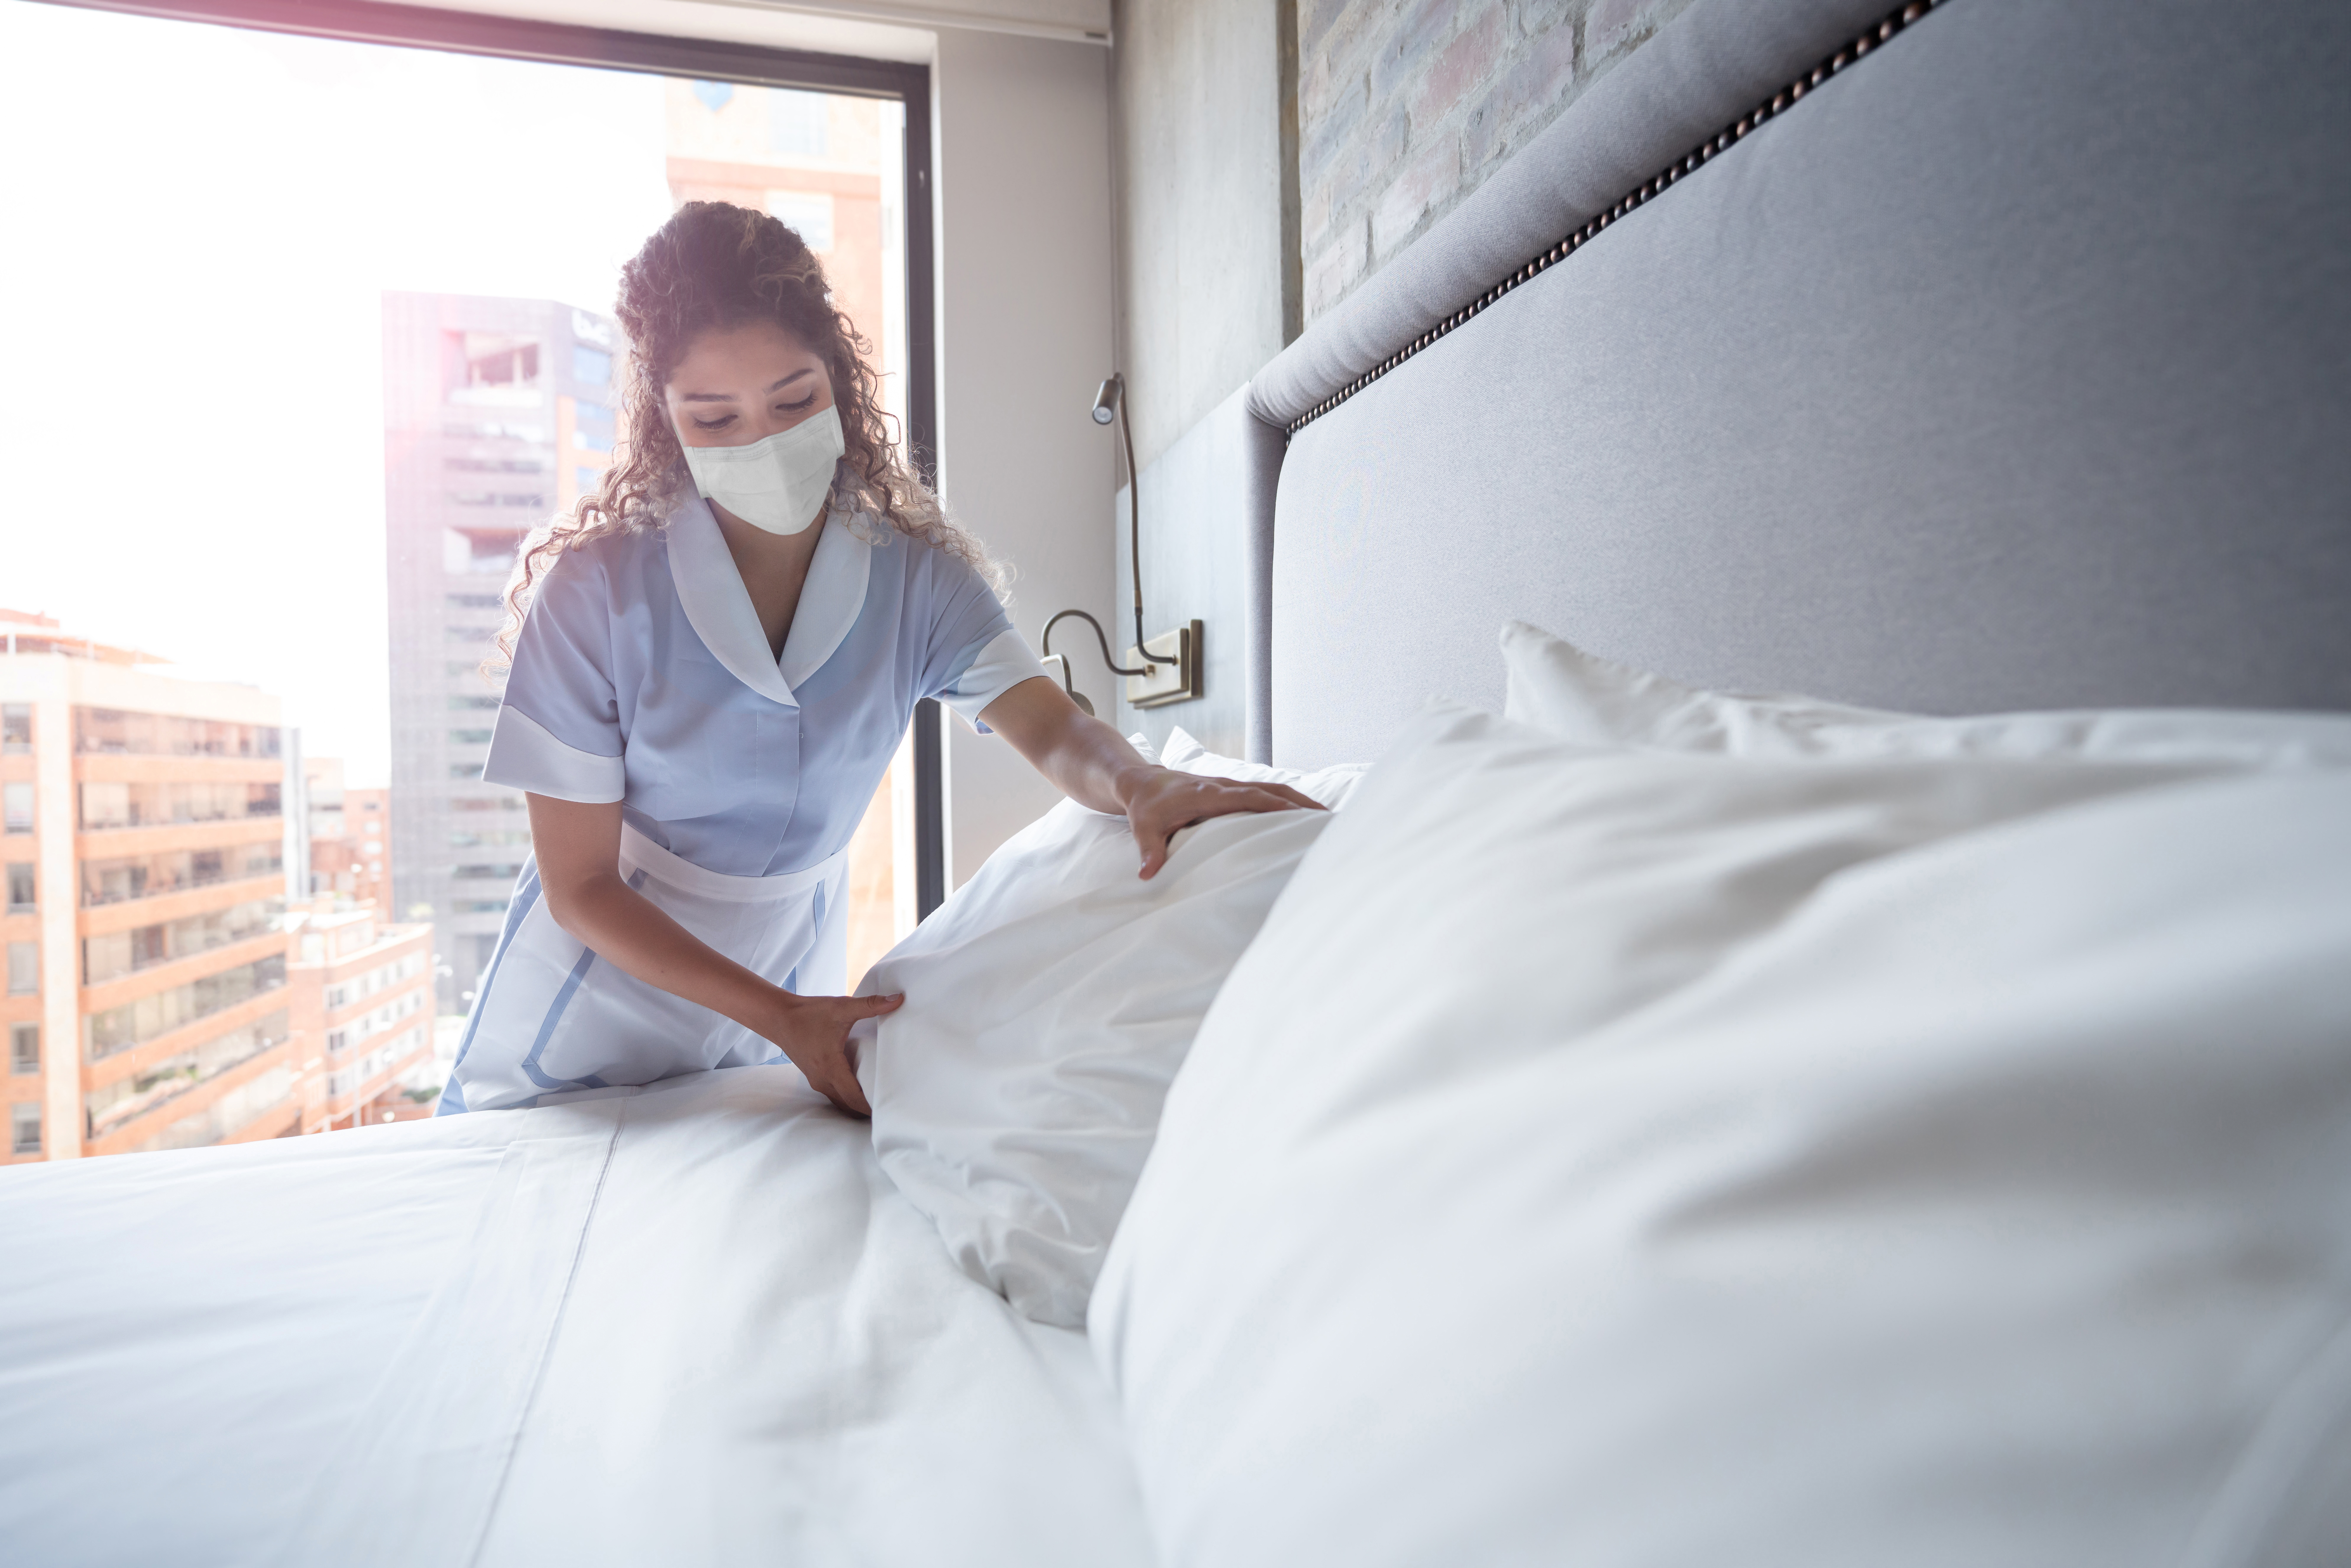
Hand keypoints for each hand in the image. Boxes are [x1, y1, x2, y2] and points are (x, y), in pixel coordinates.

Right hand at [756, 988, 902, 1116]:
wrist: (779, 1017)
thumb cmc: (809, 1014)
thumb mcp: (842, 1007)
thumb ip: (871, 1005)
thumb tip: (898, 999)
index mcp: (831, 1068)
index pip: (855, 1098)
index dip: (872, 1106)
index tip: (891, 1108)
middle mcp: (823, 1080)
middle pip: (850, 1105)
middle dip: (868, 1109)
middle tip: (891, 1106)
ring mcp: (817, 1081)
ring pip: (841, 1102)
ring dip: (857, 1105)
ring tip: (879, 1101)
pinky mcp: (814, 1077)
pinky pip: (834, 1094)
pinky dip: (848, 1098)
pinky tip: (860, 1090)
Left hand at [1119, 767, 1324, 878]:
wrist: (1141, 782)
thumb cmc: (1146, 807)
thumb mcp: (1144, 828)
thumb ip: (1149, 850)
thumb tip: (1147, 874)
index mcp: (1209, 794)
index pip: (1249, 797)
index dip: (1275, 805)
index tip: (1300, 815)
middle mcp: (1225, 785)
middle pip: (1272, 790)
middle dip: (1301, 803)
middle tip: (1329, 819)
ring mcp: (1231, 785)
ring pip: (1274, 788)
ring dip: (1300, 800)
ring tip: (1326, 816)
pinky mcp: (1234, 789)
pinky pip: (1267, 791)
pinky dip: (1288, 799)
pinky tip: (1303, 813)